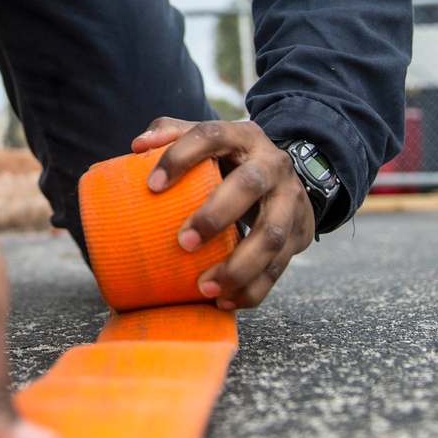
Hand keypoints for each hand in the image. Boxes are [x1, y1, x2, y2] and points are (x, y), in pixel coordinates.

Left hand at [132, 117, 314, 311]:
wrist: (290, 178)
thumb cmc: (233, 161)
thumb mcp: (210, 142)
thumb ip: (173, 135)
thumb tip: (137, 147)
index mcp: (243, 137)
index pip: (212, 136)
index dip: (181, 156)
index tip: (152, 186)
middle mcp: (272, 165)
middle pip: (249, 185)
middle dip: (216, 215)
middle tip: (184, 243)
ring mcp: (290, 200)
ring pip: (271, 235)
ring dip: (238, 266)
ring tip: (205, 288)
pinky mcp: (300, 233)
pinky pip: (279, 266)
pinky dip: (253, 289)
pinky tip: (226, 302)